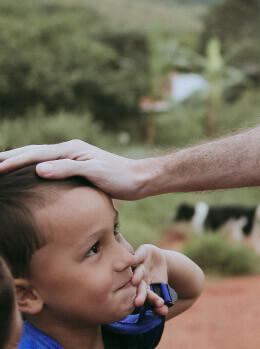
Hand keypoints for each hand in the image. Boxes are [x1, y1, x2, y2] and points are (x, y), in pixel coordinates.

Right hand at [0, 140, 149, 199]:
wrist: (138, 180)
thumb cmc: (120, 178)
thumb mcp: (95, 173)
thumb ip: (68, 169)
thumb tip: (38, 169)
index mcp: (70, 150)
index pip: (35, 155)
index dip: (14, 161)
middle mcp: (69, 150)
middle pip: (33, 152)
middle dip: (11, 157)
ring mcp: (73, 158)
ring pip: (39, 157)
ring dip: (20, 160)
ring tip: (3, 165)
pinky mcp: (77, 167)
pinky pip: (49, 166)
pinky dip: (34, 167)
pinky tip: (30, 174)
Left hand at [131, 244, 168, 315]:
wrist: (160, 262)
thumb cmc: (158, 279)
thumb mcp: (162, 290)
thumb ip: (161, 302)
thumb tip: (165, 312)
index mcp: (140, 288)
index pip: (143, 296)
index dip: (146, 301)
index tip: (148, 307)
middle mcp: (137, 278)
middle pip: (138, 287)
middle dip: (140, 294)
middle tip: (139, 302)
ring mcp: (139, 265)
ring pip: (137, 272)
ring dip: (137, 276)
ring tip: (135, 281)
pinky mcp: (142, 253)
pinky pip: (138, 255)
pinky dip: (136, 257)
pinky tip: (134, 260)